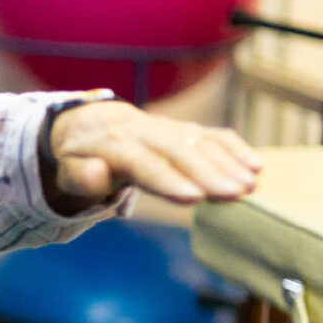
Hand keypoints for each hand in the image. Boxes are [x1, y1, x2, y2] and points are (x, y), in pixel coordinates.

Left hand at [46, 102, 261, 211]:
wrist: (89, 124)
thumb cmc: (78, 157)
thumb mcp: (67, 171)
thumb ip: (80, 177)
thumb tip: (95, 174)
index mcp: (113, 143)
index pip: (143, 162)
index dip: (168, 179)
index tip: (195, 198)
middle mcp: (143, 130)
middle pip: (179, 150)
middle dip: (209, 171)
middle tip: (234, 194)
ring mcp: (165, 127)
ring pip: (198, 140)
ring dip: (227, 161)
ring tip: (249, 186)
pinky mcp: (181, 128)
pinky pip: (209, 133)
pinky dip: (233, 147)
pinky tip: (255, 165)